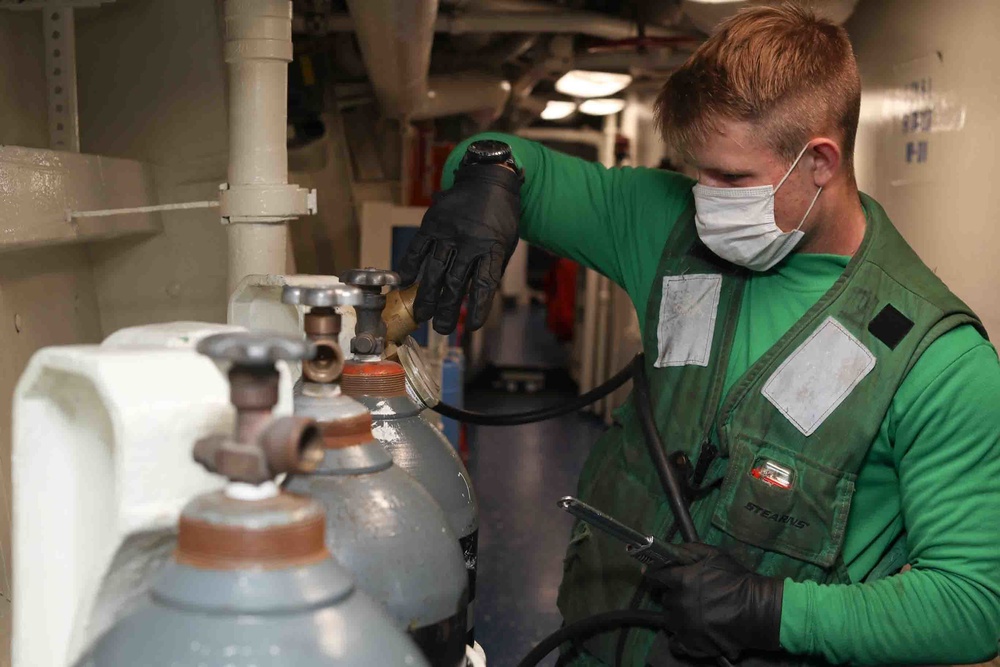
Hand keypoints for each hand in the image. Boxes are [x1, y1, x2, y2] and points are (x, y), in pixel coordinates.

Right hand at [398, 163, 520, 334]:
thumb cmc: (500, 217)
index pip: (484, 285)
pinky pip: (418, 248)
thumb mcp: (505, 243)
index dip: (476, 308)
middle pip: (455, 282)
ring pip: (435, 270)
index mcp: (492, 247)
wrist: (489, 180)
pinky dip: (409, 265)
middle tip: (441, 328)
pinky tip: (403, 282)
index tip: (471, 327)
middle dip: (446, 308)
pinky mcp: (432, 223)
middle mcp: (470, 241)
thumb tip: (477, 300)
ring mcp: (449, 232)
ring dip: (427, 295)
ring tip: (423, 315)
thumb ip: (491, 268)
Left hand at [644, 542, 783, 660]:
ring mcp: (684, 626)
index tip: (657, 576)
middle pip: (665, 599)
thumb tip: (668, 551)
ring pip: (669, 619)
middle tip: (688, 595)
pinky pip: (675, 643)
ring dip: (677, 615)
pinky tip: (689, 632)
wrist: (757, 610)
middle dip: (674, 596)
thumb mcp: (714, 555)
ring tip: (692, 613)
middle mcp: (679, 604)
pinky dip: (679, 638)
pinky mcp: (692, 644)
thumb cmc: (736, 579)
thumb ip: (689, 550)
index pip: (656, 576)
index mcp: (682, 580)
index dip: (656, 574)